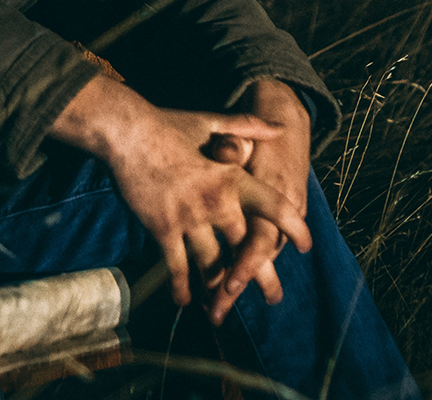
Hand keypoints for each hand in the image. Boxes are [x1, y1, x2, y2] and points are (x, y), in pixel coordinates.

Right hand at [49, 75, 312, 306]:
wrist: (125, 131)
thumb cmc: (168, 125)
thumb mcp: (213, 122)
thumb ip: (249, 127)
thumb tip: (282, 127)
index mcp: (232, 177)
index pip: (273, 207)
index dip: (293, 228)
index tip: (306, 246)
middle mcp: (216, 201)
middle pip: (246, 247)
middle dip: (261, 276)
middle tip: (273, 297)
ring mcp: (189, 217)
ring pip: (212, 263)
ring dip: (220, 289)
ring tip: (227, 308)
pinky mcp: (162, 227)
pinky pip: (176, 264)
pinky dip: (181, 285)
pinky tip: (186, 300)